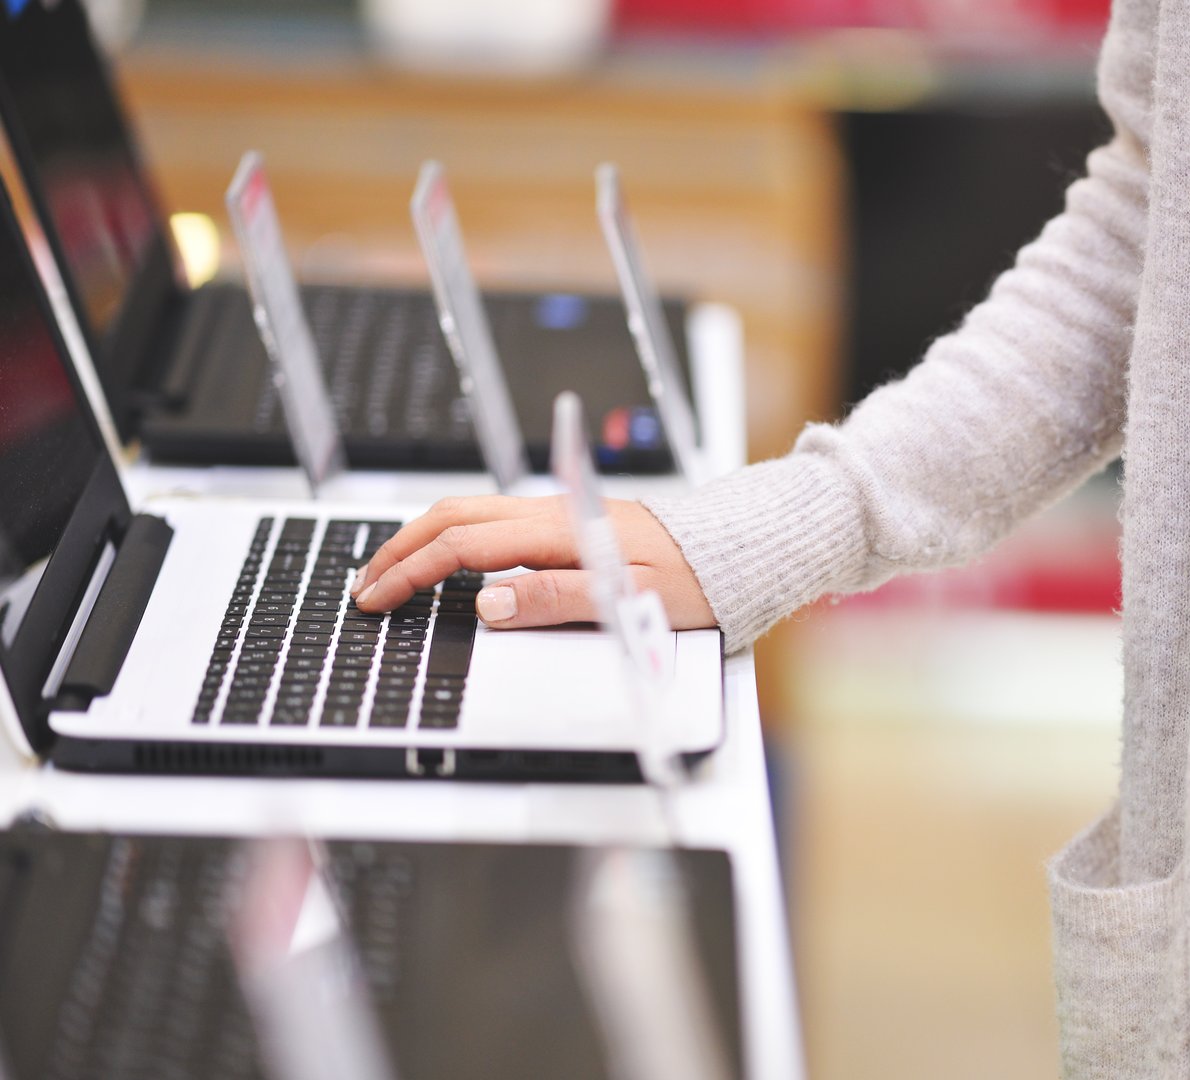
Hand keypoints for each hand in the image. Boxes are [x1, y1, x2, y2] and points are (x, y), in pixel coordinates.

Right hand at [350, 495, 715, 629]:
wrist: (732, 551)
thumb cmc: (692, 579)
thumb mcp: (628, 602)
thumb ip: (557, 601)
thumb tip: (489, 603)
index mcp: (560, 531)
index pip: (463, 546)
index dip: (412, 573)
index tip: (377, 599)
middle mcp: (552, 513)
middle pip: (453, 518)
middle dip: (399, 550)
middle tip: (362, 586)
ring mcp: (557, 514)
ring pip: (469, 514)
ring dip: (421, 538)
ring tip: (388, 571)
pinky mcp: (567, 522)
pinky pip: (493, 520)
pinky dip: (452, 537)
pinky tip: (444, 559)